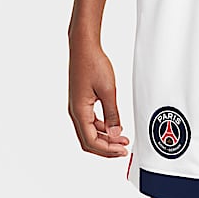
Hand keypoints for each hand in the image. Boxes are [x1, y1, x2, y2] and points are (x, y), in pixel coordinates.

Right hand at [68, 41, 129, 157]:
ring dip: (106, 139)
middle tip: (123, 150)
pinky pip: (90, 122)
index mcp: (79, 111)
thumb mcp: (108, 91)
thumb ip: (112, 115)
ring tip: (123, 140)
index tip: (122, 151)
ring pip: (89, 133)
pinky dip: (102, 128)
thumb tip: (116, 134)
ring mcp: (77, 107)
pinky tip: (114, 127)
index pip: (92, 141)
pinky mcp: (81, 102)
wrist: (84, 47)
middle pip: (88, 141)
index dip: (108, 150)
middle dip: (106, 148)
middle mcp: (75, 112)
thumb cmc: (93, 64)